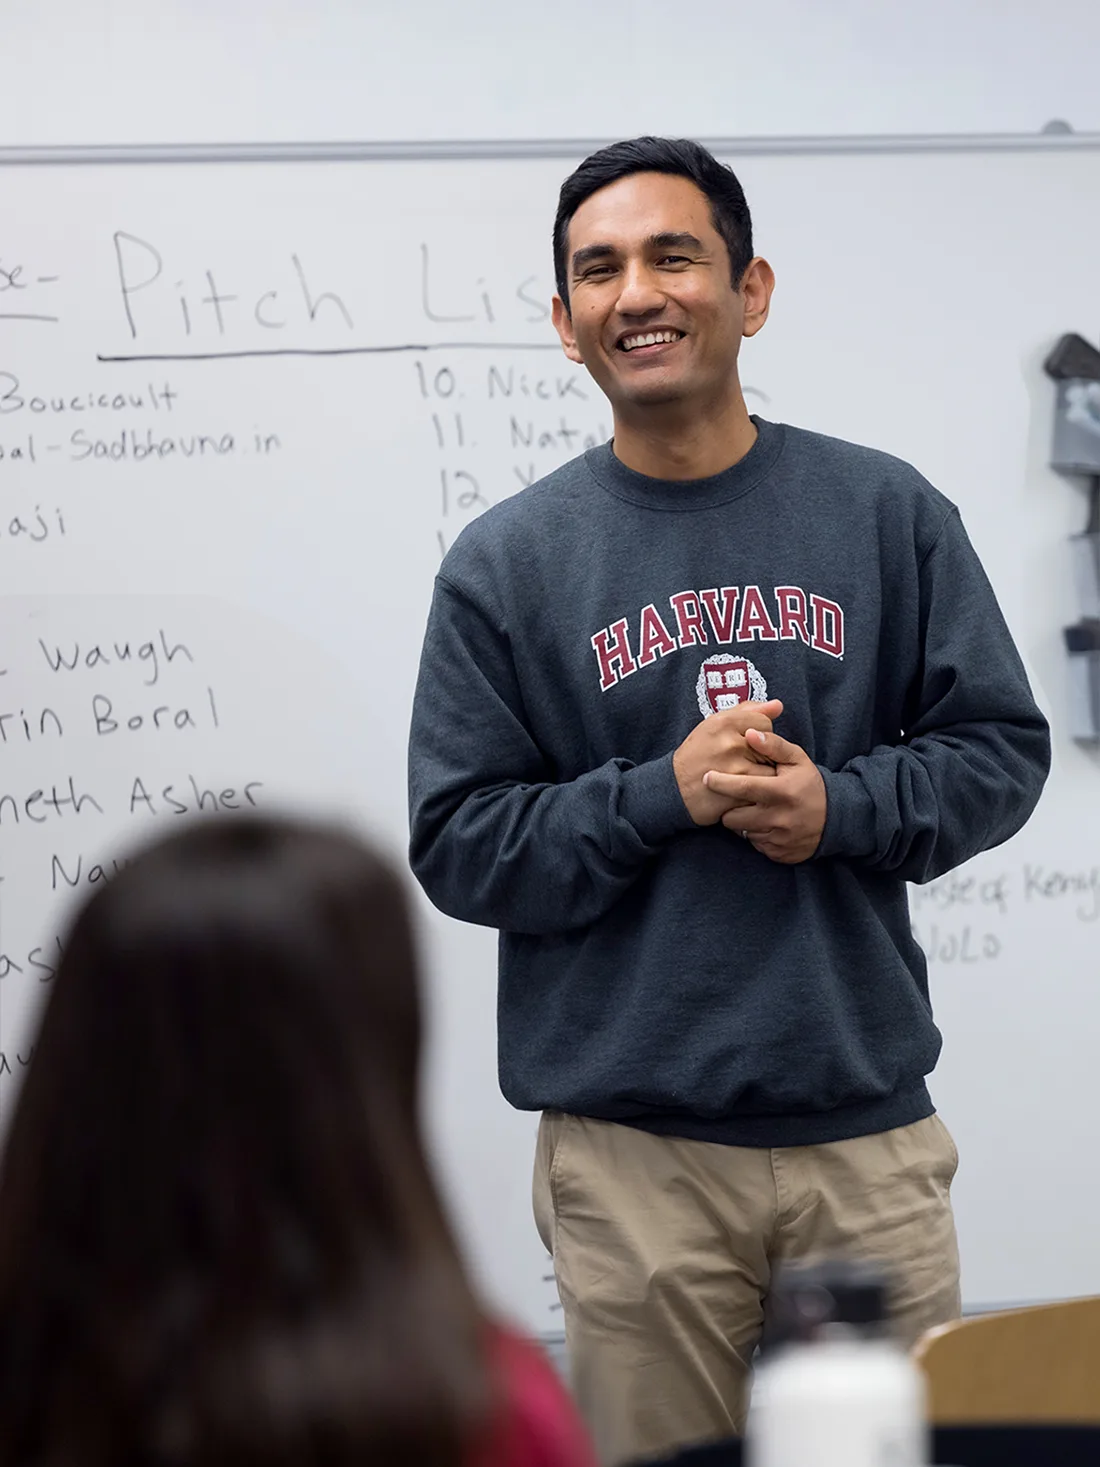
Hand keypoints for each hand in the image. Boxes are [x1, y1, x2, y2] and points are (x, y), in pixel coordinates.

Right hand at [673, 699, 782, 825]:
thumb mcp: (715, 724)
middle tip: (743, 762)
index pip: (765, 724)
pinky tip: (744, 792)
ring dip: (764, 777)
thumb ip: (748, 711)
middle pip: (771, 748)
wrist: (674, 788)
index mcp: (724, 723)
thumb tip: (778, 705)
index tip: (745, 744)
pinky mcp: (737, 795)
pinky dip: (758, 795)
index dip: (758, 736)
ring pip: (771, 772)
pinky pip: (763, 793)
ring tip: (746, 777)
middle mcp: (730, 744)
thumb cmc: (697, 753)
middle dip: (762, 756)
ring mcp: (734, 771)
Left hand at [703, 726, 826, 862]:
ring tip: (754, 809)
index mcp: (782, 791)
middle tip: (736, 798)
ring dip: (742, 821)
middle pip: (733, 817)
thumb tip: (750, 733)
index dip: (721, 783)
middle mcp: (779, 818)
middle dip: (729, 807)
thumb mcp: (797, 760)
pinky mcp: (778, 854)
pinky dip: (755, 834)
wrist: (836, 819)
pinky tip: (766, 823)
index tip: (707, 777)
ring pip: (741, 832)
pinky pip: (754, 844)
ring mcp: (778, 839)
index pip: (743, 787)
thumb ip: (773, 745)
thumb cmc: (810, 784)